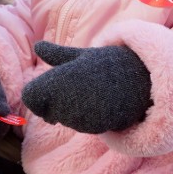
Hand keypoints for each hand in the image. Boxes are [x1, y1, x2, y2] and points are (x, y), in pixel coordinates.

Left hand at [22, 41, 151, 132]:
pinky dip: (88, 119)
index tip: (53, 90)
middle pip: (46, 112)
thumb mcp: (82, 56)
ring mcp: (79, 116)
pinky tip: (102, 108)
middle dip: (57, 106)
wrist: (142, 79)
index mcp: (57, 80)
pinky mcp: (94, 127)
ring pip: (64, 120)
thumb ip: (58, 55)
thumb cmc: (109, 65)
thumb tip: (37, 46)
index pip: (30, 96)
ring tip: (94, 97)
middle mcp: (65, 99)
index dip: (39, 96)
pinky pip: (82, 127)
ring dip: (74, 113)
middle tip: (80, 92)